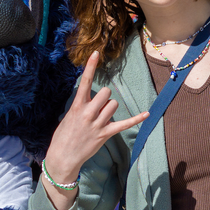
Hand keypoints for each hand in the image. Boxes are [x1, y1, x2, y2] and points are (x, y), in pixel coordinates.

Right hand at [42, 51, 147, 208]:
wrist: (62, 156)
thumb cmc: (63, 136)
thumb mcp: (68, 116)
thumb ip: (81, 106)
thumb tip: (94, 101)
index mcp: (77, 106)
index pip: (85, 81)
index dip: (90, 66)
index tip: (96, 53)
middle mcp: (88, 112)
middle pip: (106, 93)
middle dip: (105, 97)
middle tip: (98, 107)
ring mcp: (98, 124)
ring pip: (113, 105)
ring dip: (110, 109)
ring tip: (101, 118)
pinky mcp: (105, 134)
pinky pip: (124, 124)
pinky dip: (136, 119)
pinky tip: (147, 114)